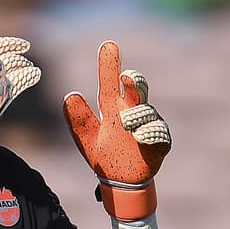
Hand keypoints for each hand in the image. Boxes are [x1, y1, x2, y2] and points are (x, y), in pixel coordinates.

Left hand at [63, 41, 170, 219]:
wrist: (121, 183)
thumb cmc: (105, 155)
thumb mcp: (87, 138)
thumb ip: (78, 119)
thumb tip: (69, 95)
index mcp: (113, 109)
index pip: (111, 83)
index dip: (109, 65)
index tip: (108, 45)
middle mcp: (132, 112)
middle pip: (136, 89)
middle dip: (134, 81)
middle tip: (126, 76)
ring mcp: (147, 126)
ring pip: (146, 112)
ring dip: (137, 114)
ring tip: (126, 122)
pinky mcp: (159, 142)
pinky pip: (158, 133)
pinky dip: (149, 132)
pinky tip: (140, 136)